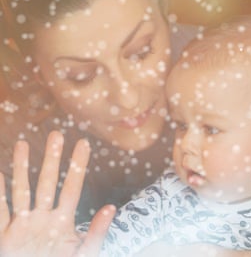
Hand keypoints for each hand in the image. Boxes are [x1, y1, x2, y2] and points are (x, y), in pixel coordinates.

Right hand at [0, 131, 114, 256]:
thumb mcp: (85, 253)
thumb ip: (96, 232)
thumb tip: (111, 207)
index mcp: (63, 221)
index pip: (73, 186)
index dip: (78, 165)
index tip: (84, 144)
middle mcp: (43, 218)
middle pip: (48, 181)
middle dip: (51, 158)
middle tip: (56, 134)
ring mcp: (23, 225)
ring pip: (22, 189)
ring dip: (21, 167)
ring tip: (22, 143)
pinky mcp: (6, 235)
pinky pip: (0, 210)